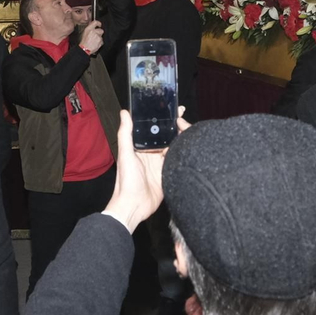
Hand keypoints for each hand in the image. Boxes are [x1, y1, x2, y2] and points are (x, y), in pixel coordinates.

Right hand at [79, 20, 104, 54]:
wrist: (84, 49)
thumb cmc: (83, 42)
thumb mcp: (84, 33)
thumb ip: (90, 28)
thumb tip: (94, 26)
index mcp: (89, 29)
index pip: (95, 22)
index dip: (98, 23)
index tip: (99, 25)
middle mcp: (94, 32)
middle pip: (101, 30)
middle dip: (99, 33)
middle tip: (96, 36)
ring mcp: (98, 37)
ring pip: (101, 36)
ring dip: (99, 38)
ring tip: (94, 41)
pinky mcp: (100, 41)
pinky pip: (102, 41)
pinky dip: (99, 42)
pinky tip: (95, 44)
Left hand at [102, 107, 189, 231]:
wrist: (135, 205)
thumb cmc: (126, 181)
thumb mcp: (126, 154)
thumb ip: (126, 133)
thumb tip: (124, 112)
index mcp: (141, 148)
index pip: (153, 129)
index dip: (162, 119)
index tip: (171, 109)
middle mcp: (152, 154)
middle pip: (166, 137)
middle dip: (175, 126)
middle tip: (184, 116)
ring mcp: (162, 164)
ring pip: (174, 147)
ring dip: (181, 139)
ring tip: (189, 128)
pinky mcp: (169, 174)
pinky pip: (179, 162)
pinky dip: (184, 154)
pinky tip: (191, 147)